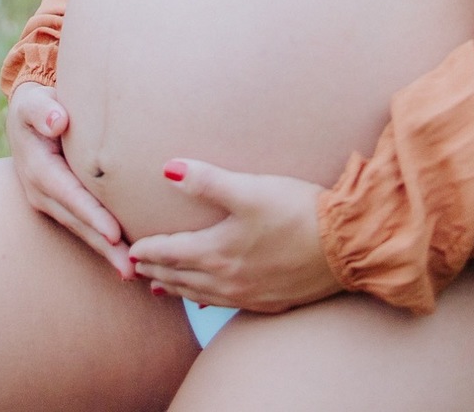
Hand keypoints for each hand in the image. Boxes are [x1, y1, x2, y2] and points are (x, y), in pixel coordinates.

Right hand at [6, 82, 134, 279]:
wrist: (27, 116)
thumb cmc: (36, 105)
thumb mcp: (33, 102)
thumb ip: (43, 110)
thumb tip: (58, 121)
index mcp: (39, 170)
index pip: (70, 195)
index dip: (92, 215)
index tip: (114, 233)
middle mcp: (42, 193)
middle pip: (78, 223)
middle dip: (104, 246)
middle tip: (133, 268)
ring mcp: (51, 203)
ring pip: (82, 230)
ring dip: (106, 251)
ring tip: (134, 272)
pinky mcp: (62, 206)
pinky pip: (84, 226)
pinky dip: (103, 242)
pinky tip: (124, 259)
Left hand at [126, 158, 340, 312]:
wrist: (343, 246)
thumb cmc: (296, 211)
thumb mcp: (249, 188)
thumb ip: (206, 180)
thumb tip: (167, 169)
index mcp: (217, 252)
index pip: (170, 253)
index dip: (147, 250)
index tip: (130, 249)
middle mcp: (226, 280)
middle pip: (179, 277)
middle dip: (155, 272)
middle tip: (134, 269)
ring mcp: (247, 295)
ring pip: (199, 294)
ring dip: (175, 288)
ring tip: (158, 287)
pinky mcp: (268, 300)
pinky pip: (224, 304)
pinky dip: (205, 300)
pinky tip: (205, 300)